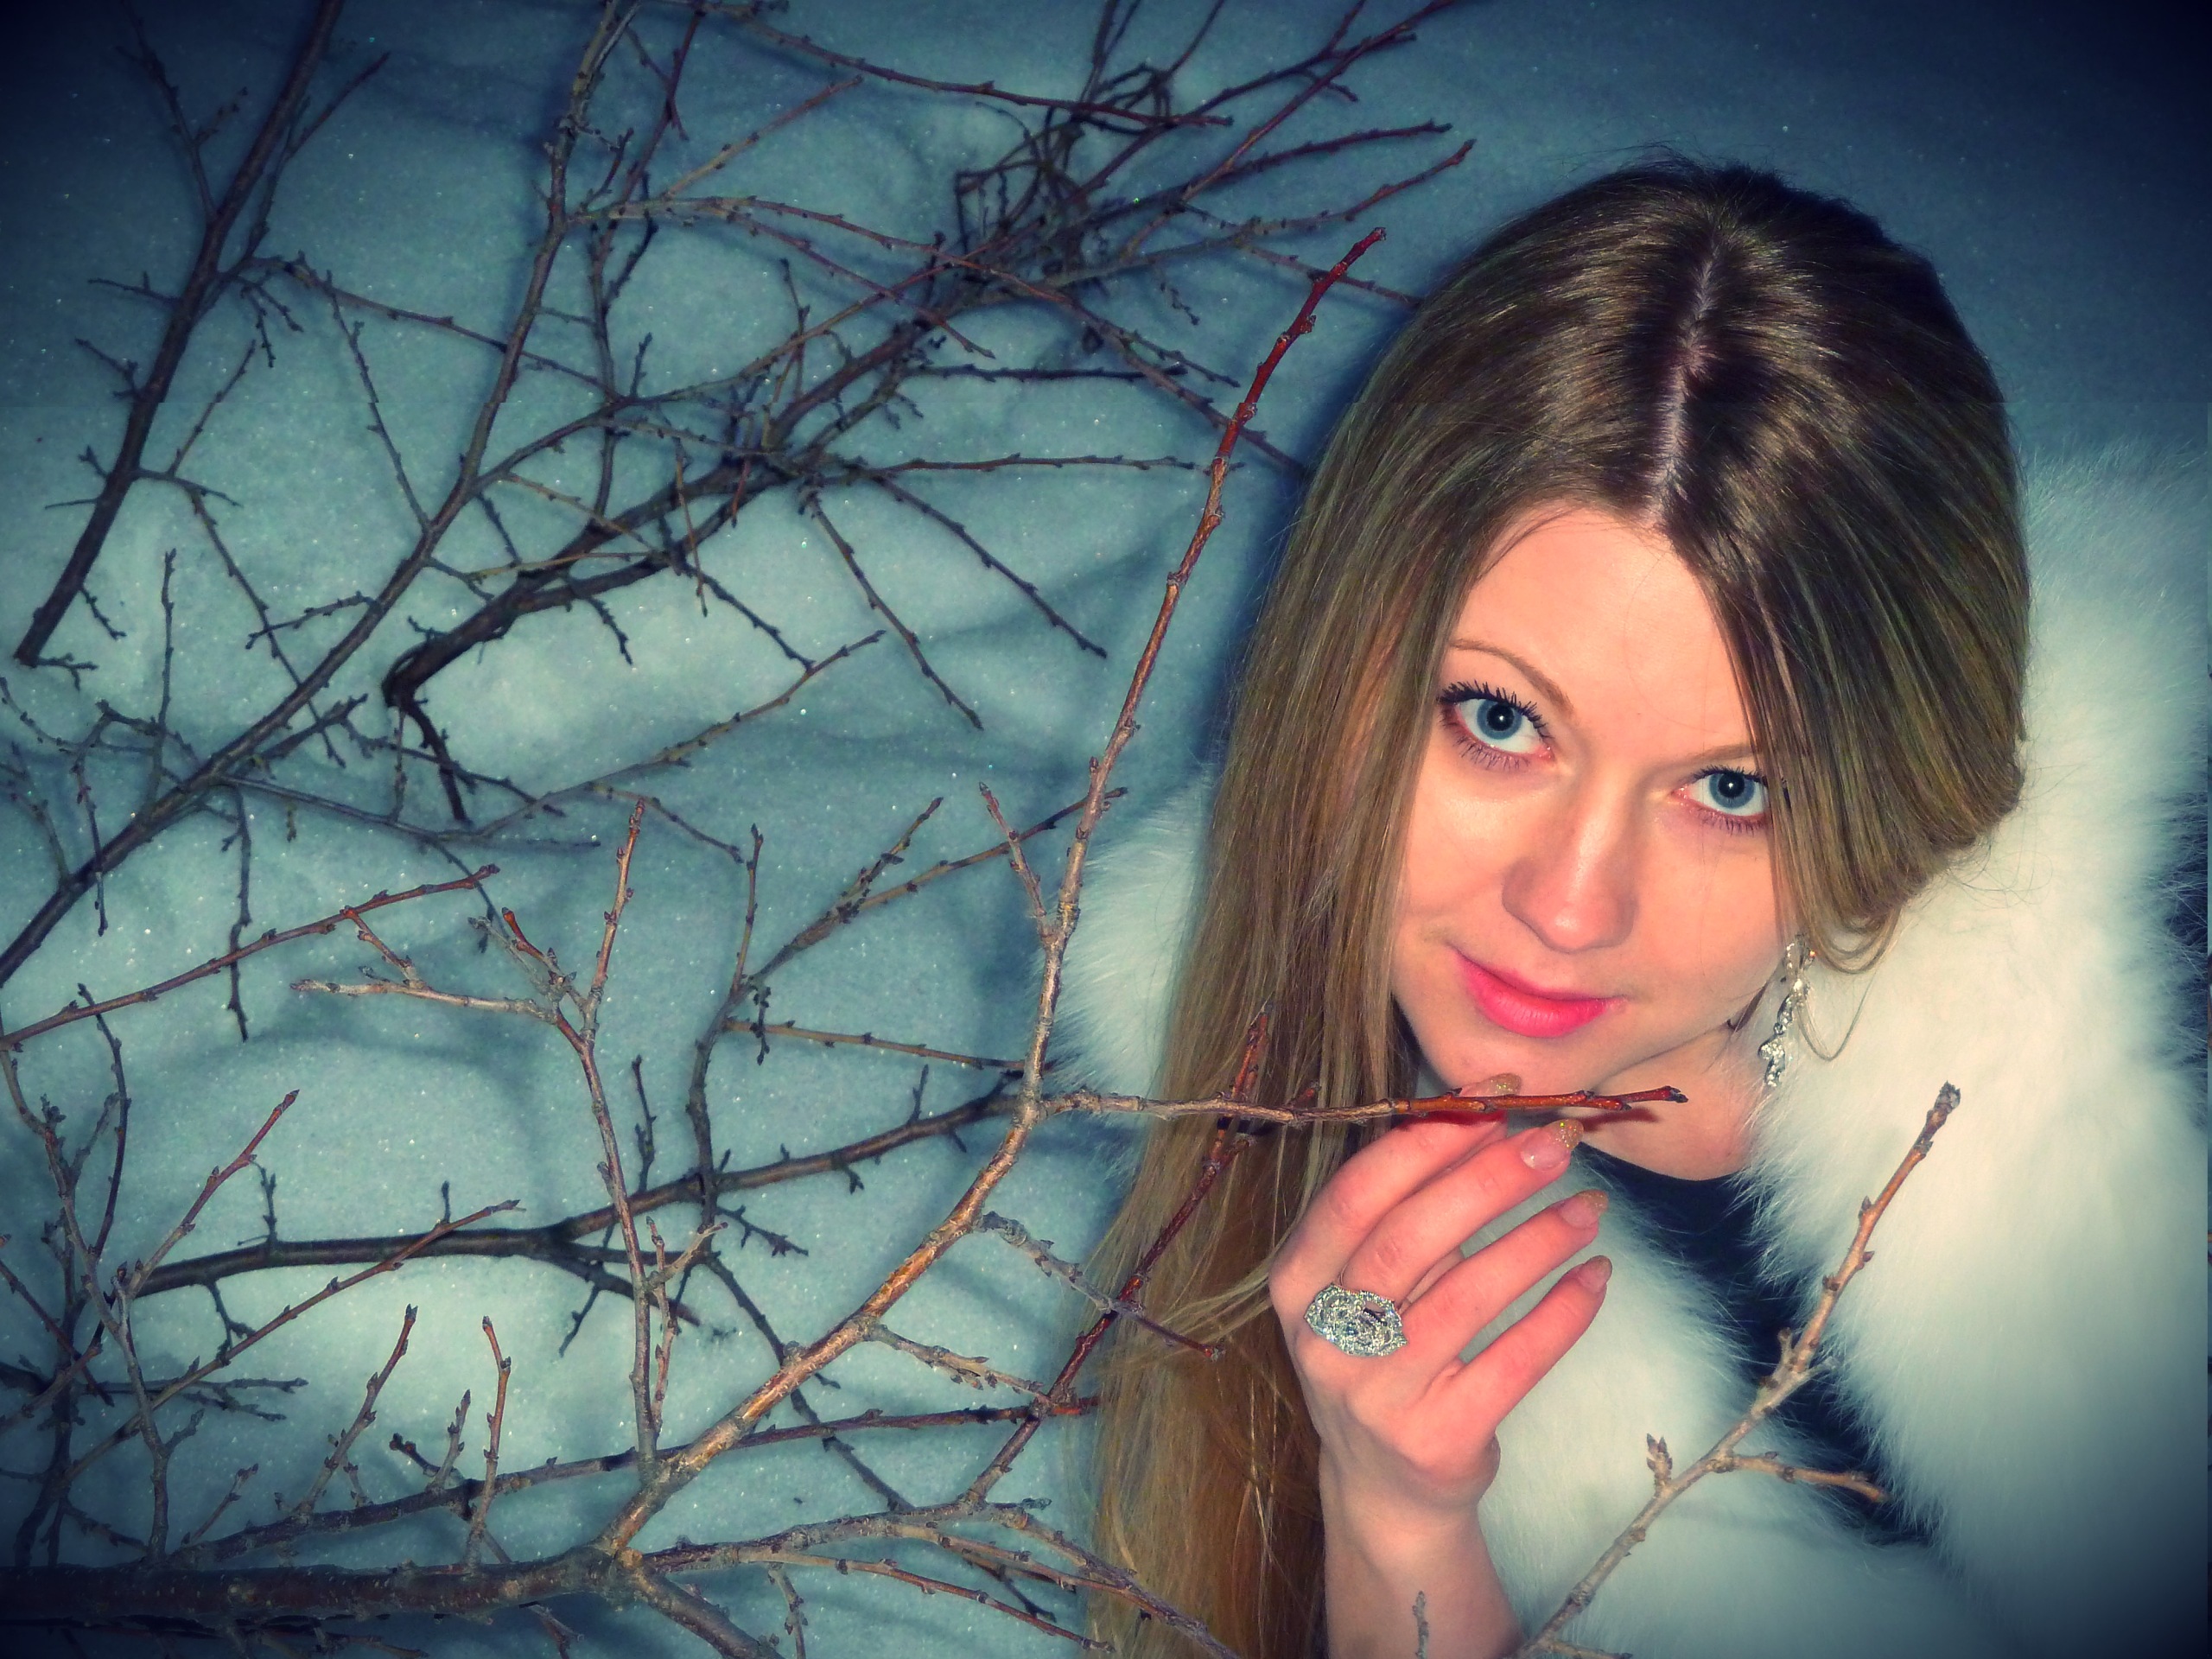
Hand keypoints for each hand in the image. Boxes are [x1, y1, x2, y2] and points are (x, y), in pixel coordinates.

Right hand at [1268, 1098, 1611, 1657]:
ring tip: (1588, 1206)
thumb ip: (1412, 1212)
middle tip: (1555, 1142)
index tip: (1495, 1097)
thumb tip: (1488, 1118)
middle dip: (1488, 1180)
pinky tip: (1594, 1276)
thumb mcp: (1371, 1285)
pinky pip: (1512, 1363)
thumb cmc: (1385, 1356)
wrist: (1385, 1491)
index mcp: (1299, 1281)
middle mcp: (1326, 1336)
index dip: (1427, 1138)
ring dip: (1535, 1241)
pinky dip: (1560, 1315)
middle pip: (1409, 1238)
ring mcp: (1376, 1394)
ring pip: (1466, 1297)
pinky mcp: (1436, 1438)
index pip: (1359, 1193)